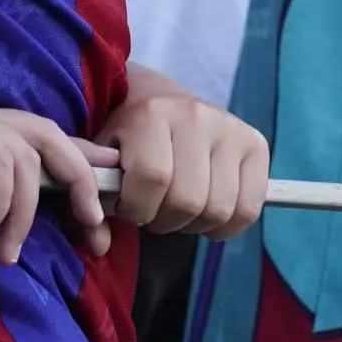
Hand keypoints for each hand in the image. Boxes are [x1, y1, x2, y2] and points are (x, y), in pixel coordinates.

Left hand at [95, 64, 267, 237]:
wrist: (154, 97)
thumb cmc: (122, 136)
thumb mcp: (97, 158)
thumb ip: (88, 197)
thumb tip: (98, 243)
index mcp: (151, 113)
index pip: (152, 178)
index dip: (137, 207)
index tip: (128, 205)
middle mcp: (195, 115)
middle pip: (188, 200)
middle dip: (164, 219)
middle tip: (153, 209)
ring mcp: (229, 128)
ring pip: (219, 209)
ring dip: (193, 224)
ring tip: (177, 207)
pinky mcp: (254, 144)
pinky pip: (248, 208)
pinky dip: (227, 225)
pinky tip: (206, 213)